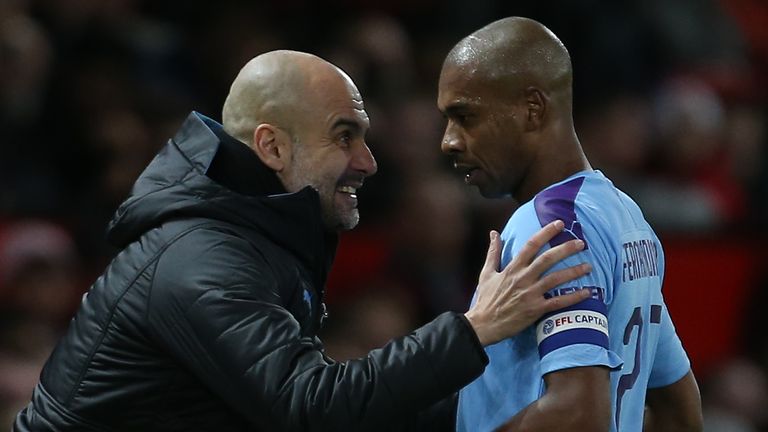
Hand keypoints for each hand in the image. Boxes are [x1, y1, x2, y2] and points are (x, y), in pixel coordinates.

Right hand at [465, 220, 591, 345]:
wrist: (483, 324)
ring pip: (556, 279)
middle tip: (581, 243)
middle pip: (548, 259)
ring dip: (573, 272)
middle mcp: (523, 278)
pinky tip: (587, 292)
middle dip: (566, 249)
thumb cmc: (485, 299)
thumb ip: (493, 252)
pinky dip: (573, 297)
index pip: (531, 245)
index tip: (559, 224)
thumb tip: (494, 233)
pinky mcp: (535, 309)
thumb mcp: (486, 273)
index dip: (546, 232)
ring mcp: (530, 294)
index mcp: (512, 268)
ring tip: (588, 266)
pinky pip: (558, 302)